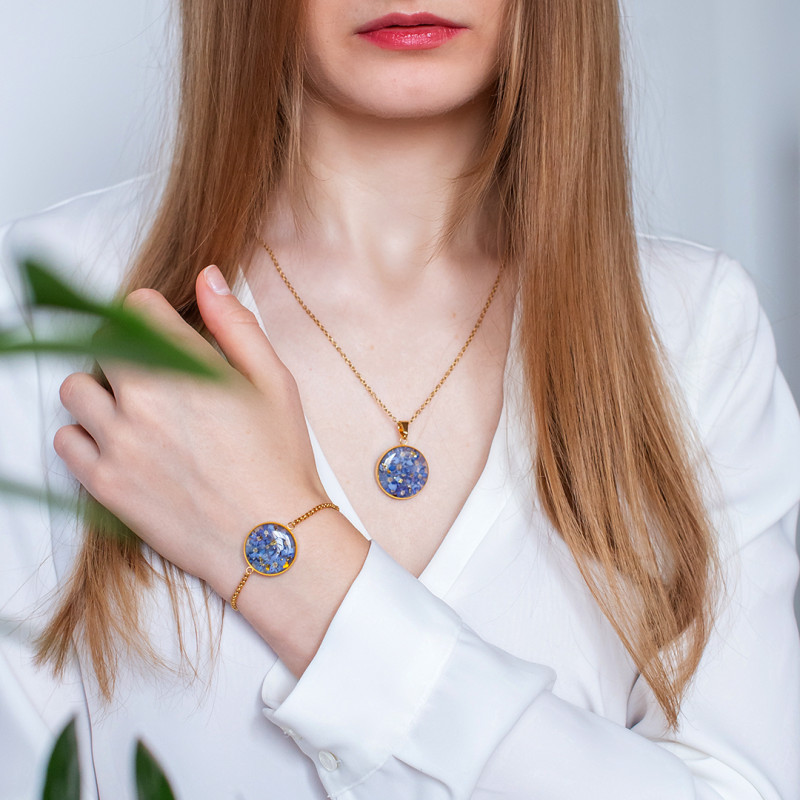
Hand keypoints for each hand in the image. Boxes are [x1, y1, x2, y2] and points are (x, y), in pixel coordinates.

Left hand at [54, 265, 329, 596]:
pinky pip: (65, 440)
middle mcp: (143, 400)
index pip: (136, 308)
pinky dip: (85, 436)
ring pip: (75, 389)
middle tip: (157, 379)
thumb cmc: (279, 461)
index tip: (164, 334)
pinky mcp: (105, 484)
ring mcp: (118, 443)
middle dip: (127, 353)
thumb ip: (236, 325)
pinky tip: (121, 444)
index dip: (152, 317)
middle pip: (101, 345)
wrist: (269, 539)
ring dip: (100, 391)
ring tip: (136, 412)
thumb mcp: (276, 383)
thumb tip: (208, 278)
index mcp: (186, 369)